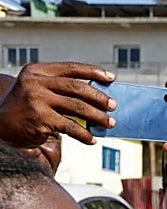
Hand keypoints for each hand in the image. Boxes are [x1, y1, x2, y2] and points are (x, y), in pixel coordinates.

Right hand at [0, 62, 115, 146]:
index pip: (71, 68)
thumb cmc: (26, 108)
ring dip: (98, 116)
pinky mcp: (41, 118)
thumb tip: (97, 98)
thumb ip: (60, 89)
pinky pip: (71, 127)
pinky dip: (84, 135)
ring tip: (110, 123)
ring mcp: (37, 100)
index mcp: (37, 71)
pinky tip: (92, 140)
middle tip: (113, 105)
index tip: (111, 78)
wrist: (1, 126)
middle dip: (99, 97)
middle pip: (77, 87)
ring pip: (77, 107)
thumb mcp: (37, 90)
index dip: (93, 71)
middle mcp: (36, 82)